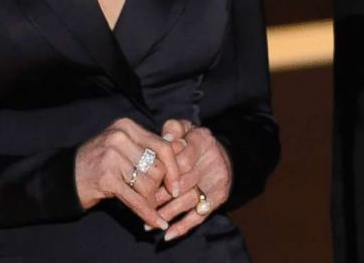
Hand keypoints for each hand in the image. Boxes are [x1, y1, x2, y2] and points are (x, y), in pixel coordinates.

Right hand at [73, 117, 183, 229]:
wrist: (66, 177)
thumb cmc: (100, 162)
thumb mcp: (124, 147)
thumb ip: (150, 147)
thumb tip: (184, 147)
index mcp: (126, 126)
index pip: (162, 145)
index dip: (174, 167)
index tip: (177, 185)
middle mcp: (119, 138)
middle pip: (157, 166)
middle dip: (160, 187)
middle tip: (159, 197)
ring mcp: (111, 157)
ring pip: (148, 183)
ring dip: (151, 200)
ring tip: (149, 206)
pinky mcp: (106, 178)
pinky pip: (135, 199)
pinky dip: (148, 212)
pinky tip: (156, 221)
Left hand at [153, 119, 232, 240]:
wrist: (222, 154)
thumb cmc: (193, 141)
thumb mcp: (185, 128)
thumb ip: (173, 129)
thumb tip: (165, 138)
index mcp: (203, 140)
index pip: (181, 159)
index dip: (163, 171)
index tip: (146, 179)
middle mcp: (212, 161)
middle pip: (183, 183)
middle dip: (160, 195)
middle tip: (142, 203)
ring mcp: (216, 181)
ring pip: (188, 201)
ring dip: (167, 213)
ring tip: (148, 222)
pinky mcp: (218, 198)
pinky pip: (199, 215)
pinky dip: (183, 226)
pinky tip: (168, 234)